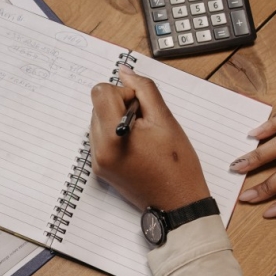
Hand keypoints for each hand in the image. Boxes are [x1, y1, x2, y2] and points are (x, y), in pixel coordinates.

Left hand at [89, 67, 210, 210]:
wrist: (178, 204)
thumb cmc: (177, 165)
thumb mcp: (165, 119)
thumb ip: (144, 90)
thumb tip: (125, 72)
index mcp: (112, 136)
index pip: (100, 92)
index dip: (123, 93)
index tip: (141, 108)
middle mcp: (98, 150)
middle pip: (98, 105)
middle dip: (121, 106)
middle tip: (146, 125)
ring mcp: (97, 161)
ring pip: (98, 120)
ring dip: (118, 120)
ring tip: (143, 138)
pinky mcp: (101, 169)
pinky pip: (101, 138)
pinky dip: (116, 135)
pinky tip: (137, 148)